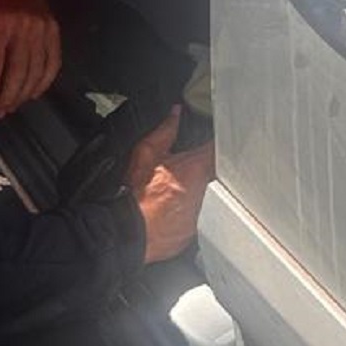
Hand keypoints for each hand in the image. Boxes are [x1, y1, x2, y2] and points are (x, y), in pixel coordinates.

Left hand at [0, 0, 61, 117]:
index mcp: (0, 24)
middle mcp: (23, 27)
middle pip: (18, 71)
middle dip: (8, 96)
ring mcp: (42, 29)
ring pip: (36, 71)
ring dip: (24, 93)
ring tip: (12, 105)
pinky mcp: (54, 30)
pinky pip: (53, 63)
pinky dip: (44, 81)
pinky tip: (33, 93)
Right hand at [128, 107, 214, 264]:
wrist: (128, 229)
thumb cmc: (135, 192)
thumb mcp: (146, 153)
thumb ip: (165, 130)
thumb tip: (175, 114)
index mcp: (196, 167)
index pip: (218, 150)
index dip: (214, 145)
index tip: (208, 145)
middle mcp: (205, 190)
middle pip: (214, 175)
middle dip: (203, 171)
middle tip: (184, 173)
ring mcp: (202, 213)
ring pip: (207, 198)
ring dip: (195, 193)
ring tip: (172, 195)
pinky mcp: (195, 231)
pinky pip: (197, 218)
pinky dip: (186, 213)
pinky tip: (169, 212)